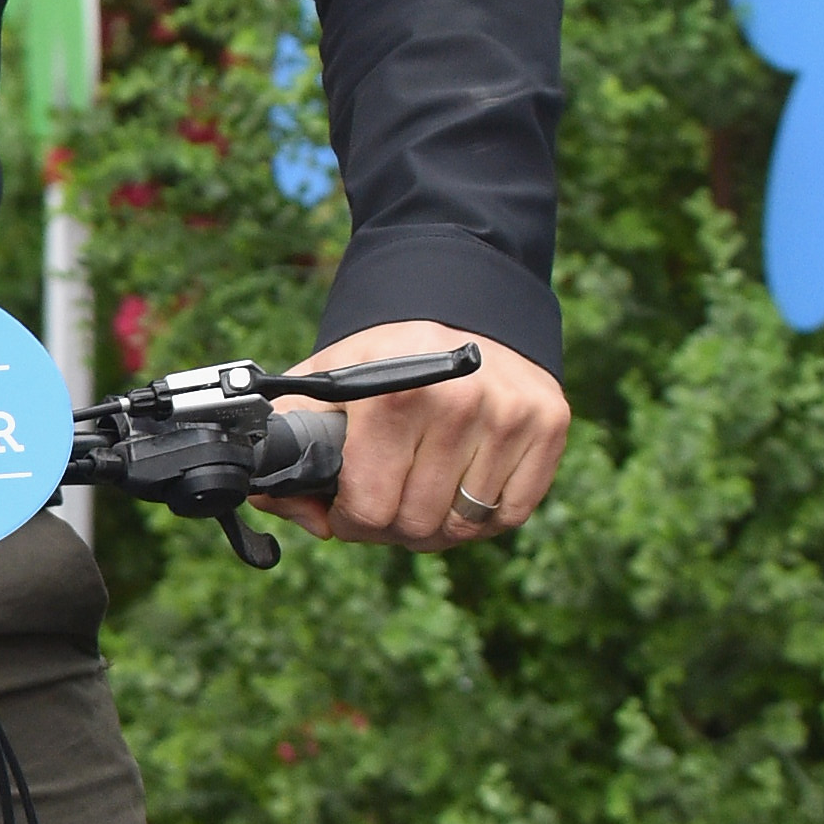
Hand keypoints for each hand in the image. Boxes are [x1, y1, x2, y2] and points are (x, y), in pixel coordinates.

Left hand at [286, 321, 568, 548]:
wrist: (458, 297)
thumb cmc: (383, 353)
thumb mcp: (324, 383)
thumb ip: (290, 441)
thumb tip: (275, 502)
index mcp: (394, 398)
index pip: (371, 510)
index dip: (350, 521)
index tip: (348, 507)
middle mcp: (459, 405)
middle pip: (417, 525)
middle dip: (392, 525)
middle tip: (385, 501)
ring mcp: (510, 415)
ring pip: (465, 526)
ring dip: (438, 523)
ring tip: (421, 492)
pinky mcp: (548, 423)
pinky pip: (512, 512)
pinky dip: (484, 515)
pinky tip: (462, 488)